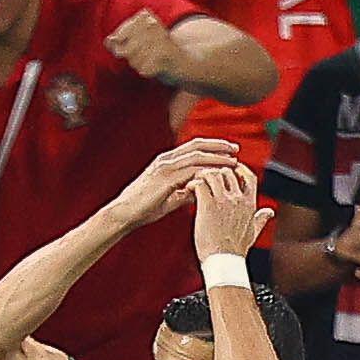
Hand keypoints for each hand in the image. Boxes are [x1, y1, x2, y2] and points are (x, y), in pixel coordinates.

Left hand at [107, 9, 183, 87]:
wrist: (185, 62)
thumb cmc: (157, 50)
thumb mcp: (137, 39)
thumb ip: (120, 39)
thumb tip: (108, 41)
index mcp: (144, 17)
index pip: (117, 37)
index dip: (122, 46)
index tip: (133, 47)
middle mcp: (151, 25)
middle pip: (124, 51)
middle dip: (132, 58)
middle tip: (145, 55)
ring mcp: (158, 40)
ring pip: (133, 61)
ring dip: (140, 65)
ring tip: (151, 59)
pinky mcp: (164, 55)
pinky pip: (144, 70)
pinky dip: (148, 72)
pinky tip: (156, 67)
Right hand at [110, 137, 237, 228]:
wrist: (124, 214)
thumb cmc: (144, 209)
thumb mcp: (169, 199)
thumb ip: (184, 193)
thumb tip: (199, 192)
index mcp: (167, 162)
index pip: (193, 148)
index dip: (212, 147)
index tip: (229, 151)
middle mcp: (166, 160)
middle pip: (197, 145)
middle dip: (218, 146)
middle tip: (236, 149)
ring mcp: (165, 166)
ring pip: (197, 155)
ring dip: (217, 156)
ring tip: (233, 159)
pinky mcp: (164, 177)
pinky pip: (190, 169)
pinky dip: (207, 169)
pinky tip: (219, 174)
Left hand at [190, 163, 270, 260]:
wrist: (224, 262)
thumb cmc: (235, 251)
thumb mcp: (253, 232)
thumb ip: (261, 219)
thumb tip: (269, 212)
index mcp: (249, 204)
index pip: (248, 176)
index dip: (238, 169)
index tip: (230, 169)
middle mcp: (237, 199)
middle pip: (228, 171)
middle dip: (216, 171)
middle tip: (207, 177)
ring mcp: (223, 201)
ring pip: (213, 174)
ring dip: (203, 175)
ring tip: (196, 182)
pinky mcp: (208, 205)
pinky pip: (200, 184)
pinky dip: (193, 183)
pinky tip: (189, 189)